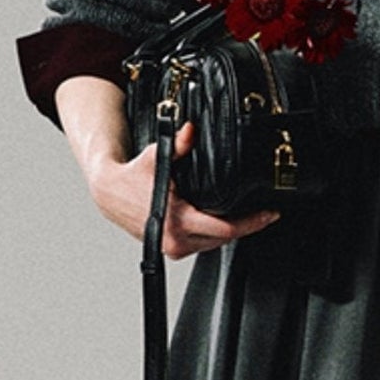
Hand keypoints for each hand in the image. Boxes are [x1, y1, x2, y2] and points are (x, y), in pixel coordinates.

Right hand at [87, 120, 280, 255]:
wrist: (109, 193)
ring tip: (248, 217)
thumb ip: (179, 145)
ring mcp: (174, 248)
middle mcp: (176, 241)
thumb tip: (191, 129)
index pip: (226, 229)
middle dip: (246, 227)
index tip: (269, 214)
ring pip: (214, 244)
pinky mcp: (172, 250)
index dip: (251, 223)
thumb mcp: (158, 156)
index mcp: (177, 221)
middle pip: (224, 239)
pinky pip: (203, 245)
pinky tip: (224, 222)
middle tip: (265, 214)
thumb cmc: (133, 175)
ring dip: (230, 232)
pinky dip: (215, 234)